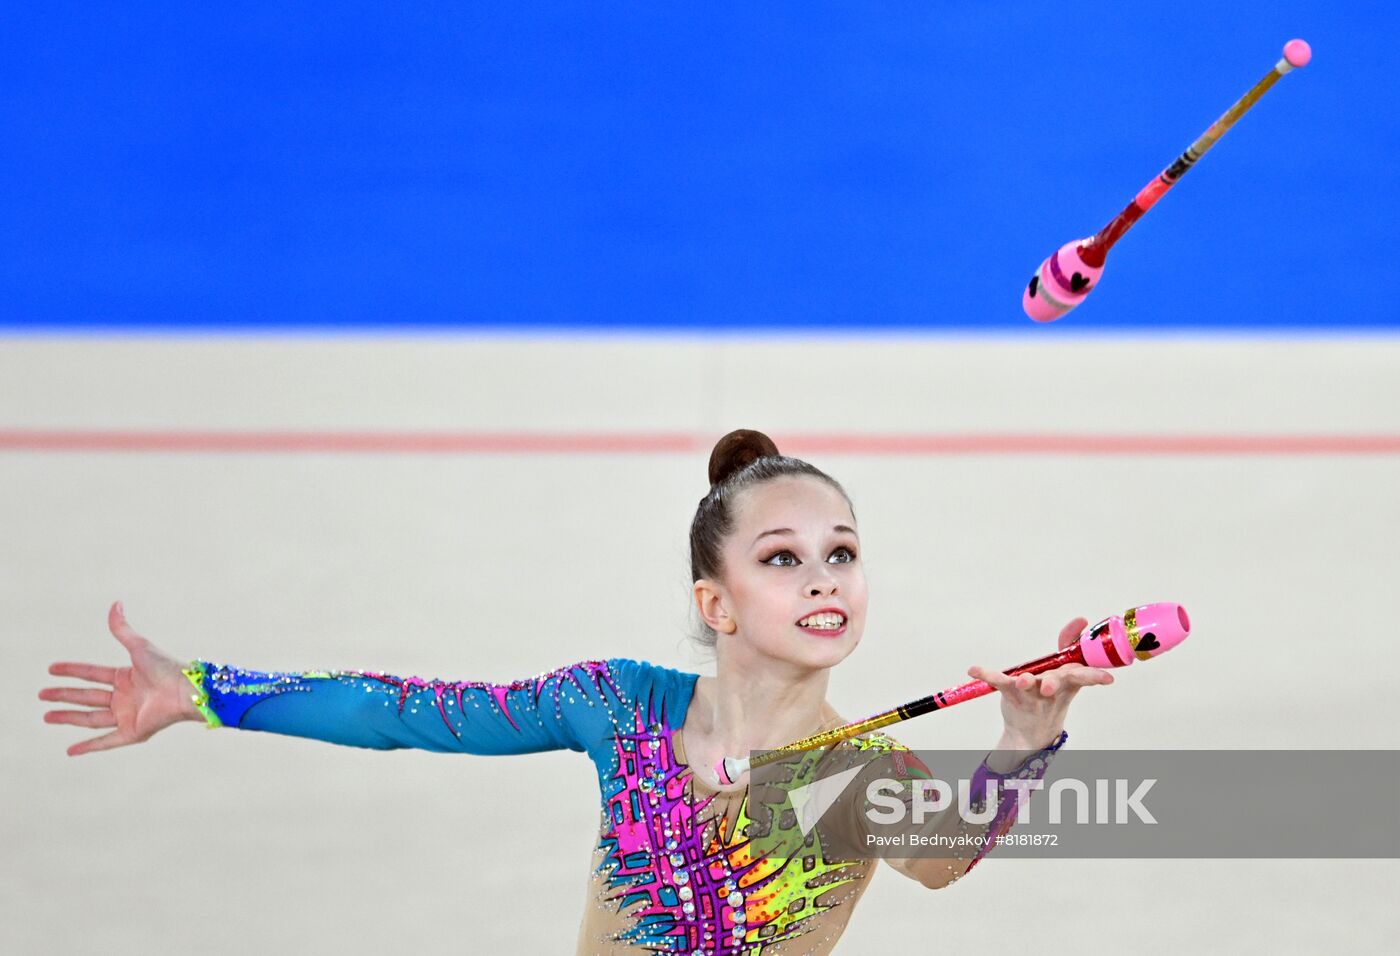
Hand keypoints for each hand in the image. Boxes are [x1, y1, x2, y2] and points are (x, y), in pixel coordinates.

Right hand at [40, 602, 198, 755]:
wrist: (185, 690)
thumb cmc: (167, 667)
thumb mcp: (139, 646)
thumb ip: (123, 629)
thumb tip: (115, 604)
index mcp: (127, 677)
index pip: (92, 674)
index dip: (72, 671)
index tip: (51, 669)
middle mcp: (125, 697)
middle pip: (87, 697)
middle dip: (64, 696)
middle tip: (42, 694)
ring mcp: (128, 716)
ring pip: (90, 718)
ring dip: (68, 718)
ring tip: (46, 716)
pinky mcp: (133, 733)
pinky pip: (106, 742)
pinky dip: (89, 747)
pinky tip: (71, 751)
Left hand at [968, 616, 1113, 752]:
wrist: (1032, 730)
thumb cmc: (1050, 693)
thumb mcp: (1063, 671)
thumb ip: (1070, 645)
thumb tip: (1081, 620)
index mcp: (1068, 682)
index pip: (1083, 676)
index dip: (1094, 675)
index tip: (1107, 678)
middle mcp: (1051, 688)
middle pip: (1056, 682)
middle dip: (1055, 682)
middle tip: (1049, 688)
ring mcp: (1032, 693)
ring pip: (1029, 686)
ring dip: (1025, 682)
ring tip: (1021, 681)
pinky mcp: (1013, 695)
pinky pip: (1000, 682)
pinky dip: (986, 674)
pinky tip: (973, 669)